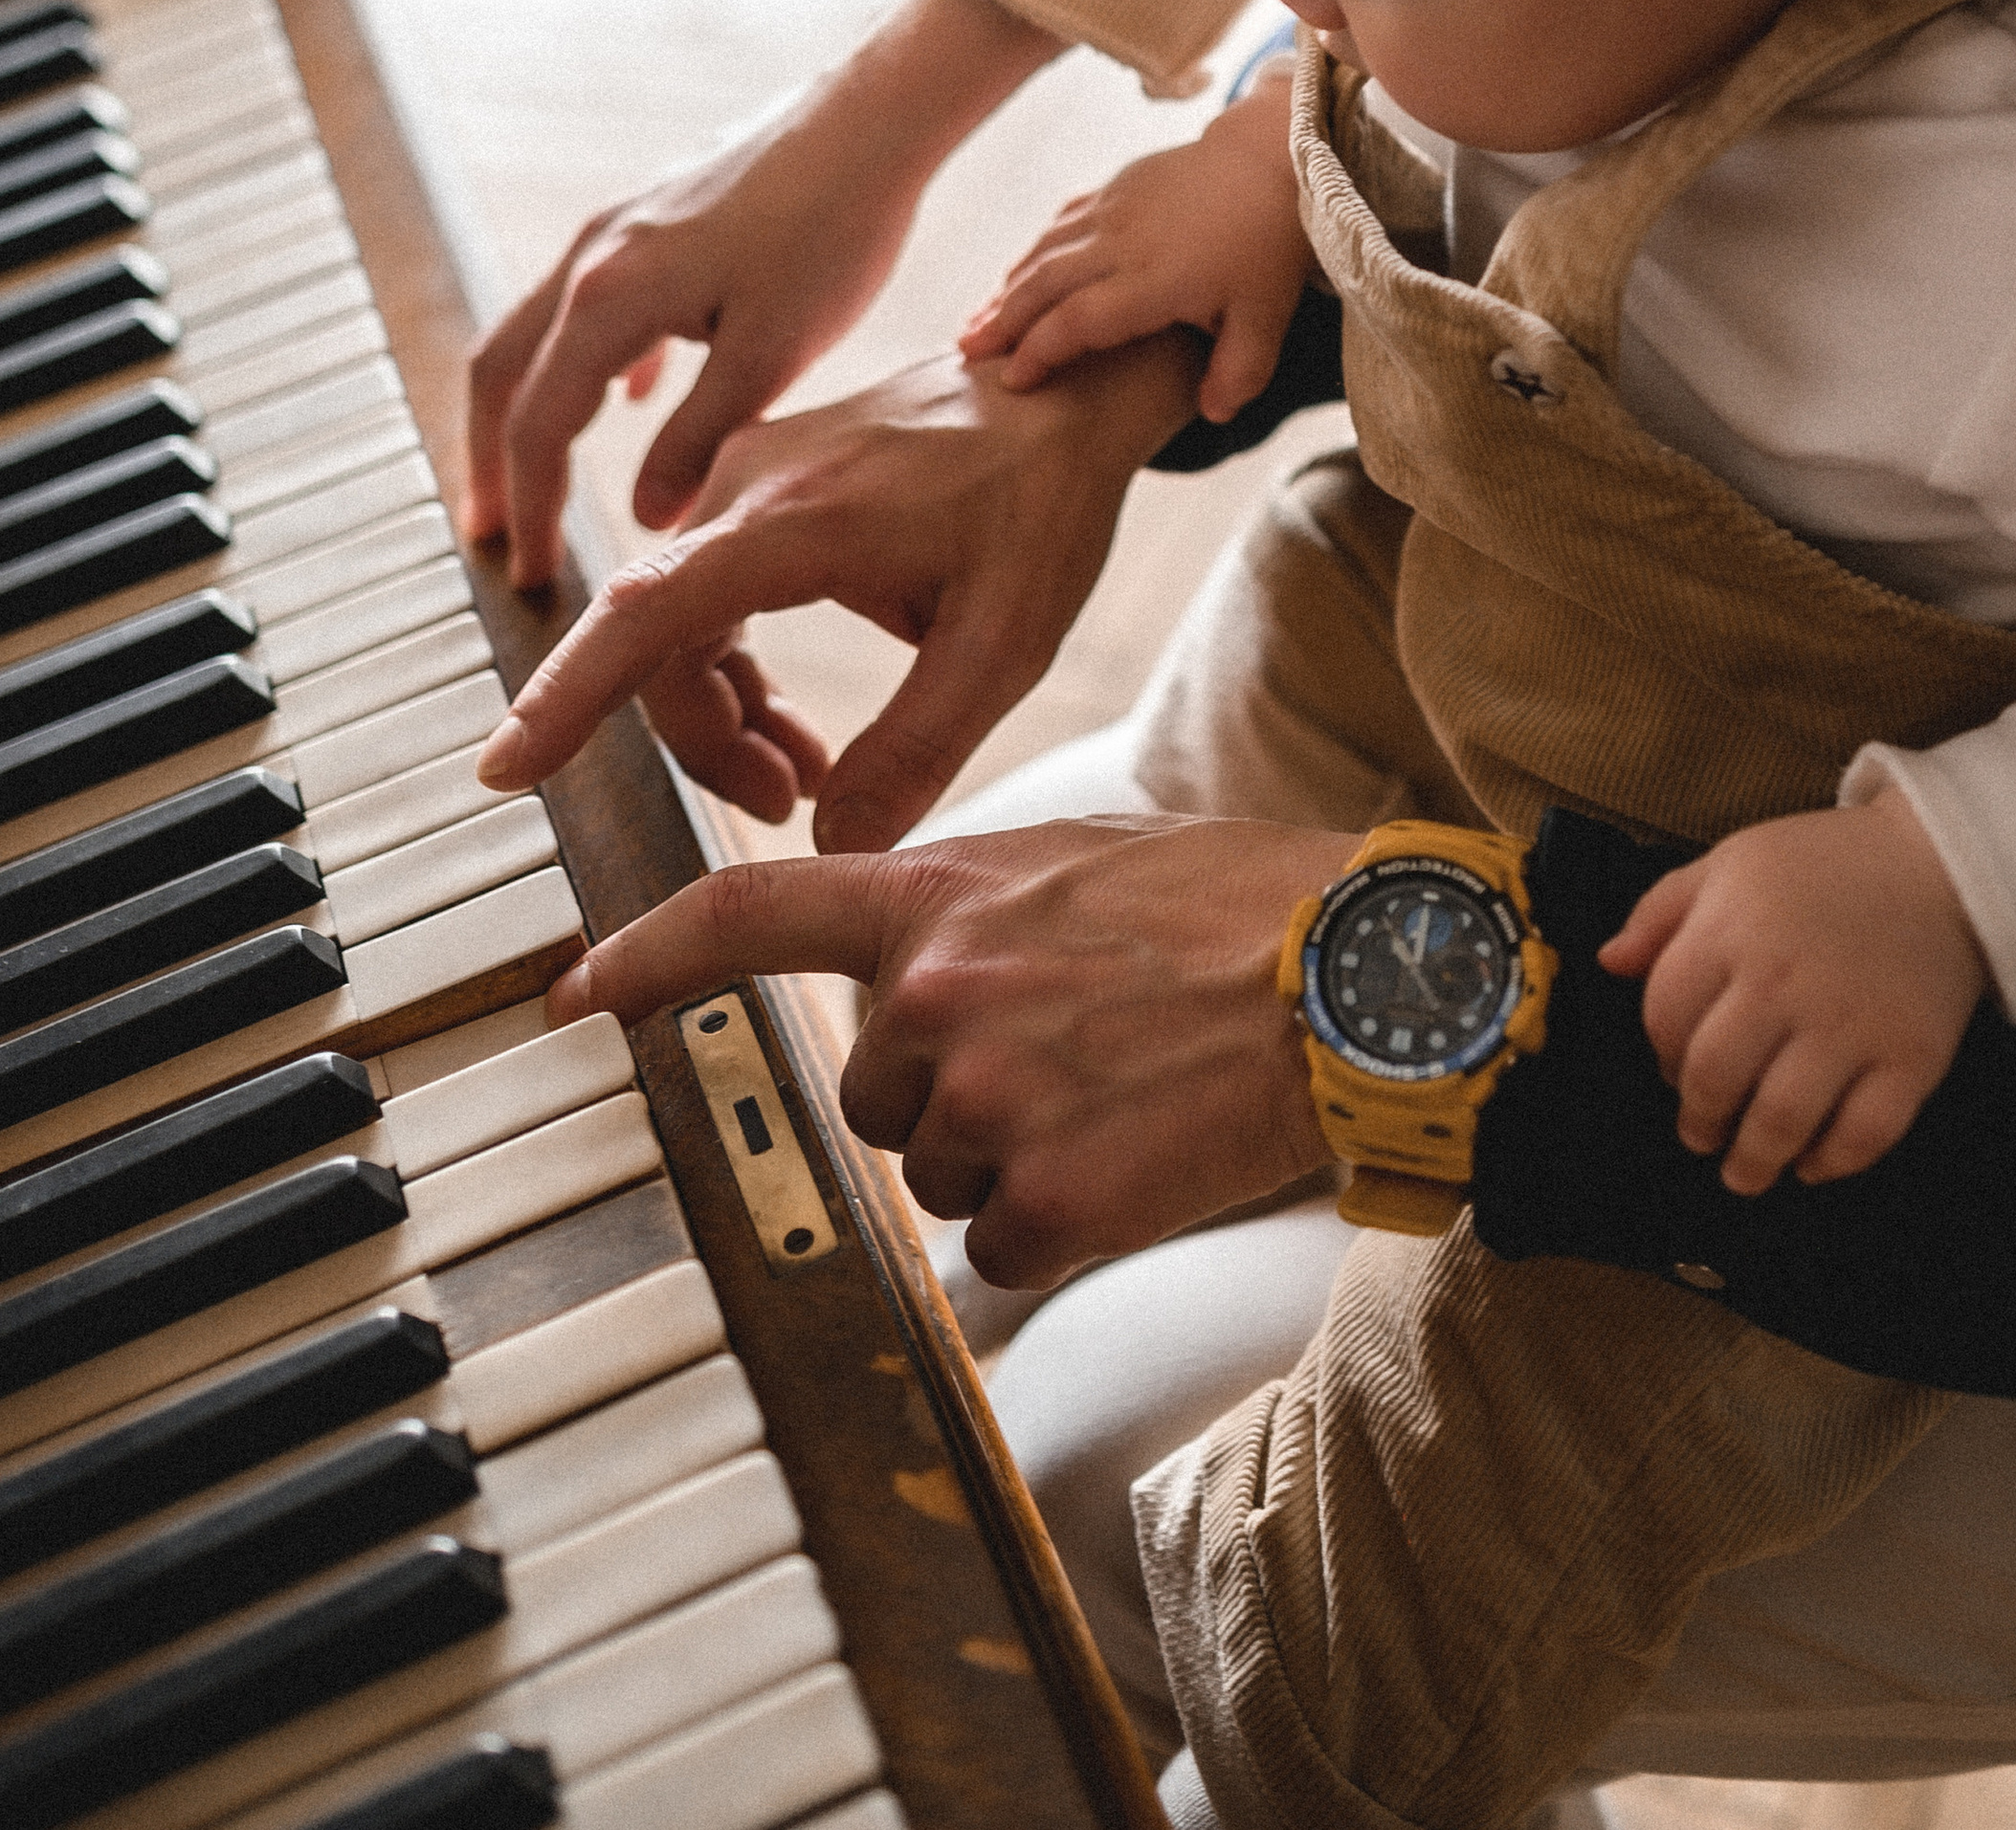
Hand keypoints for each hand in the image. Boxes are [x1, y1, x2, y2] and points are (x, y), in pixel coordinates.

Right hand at [466, 0, 1062, 587]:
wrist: (874, 120)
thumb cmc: (835, 230)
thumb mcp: (773, 356)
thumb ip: (698, 440)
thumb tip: (647, 517)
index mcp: (609, 296)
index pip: (537, 426)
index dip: (532, 508)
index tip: (536, 574)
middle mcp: (592, 256)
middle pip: (502, 374)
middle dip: (491, 462)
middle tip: (493, 538)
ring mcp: (617, 228)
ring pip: (538, 334)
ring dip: (528, 410)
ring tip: (537, 481)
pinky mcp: (656, 216)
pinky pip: (591, 301)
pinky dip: (586, 361)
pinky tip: (632, 397)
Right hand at [479, 335, 1202, 845]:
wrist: (1058, 389)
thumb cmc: (1042, 497)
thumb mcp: (1004, 641)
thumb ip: (917, 749)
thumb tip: (828, 843)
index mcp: (796, 520)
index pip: (646, 613)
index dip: (569, 696)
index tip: (506, 766)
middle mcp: (748, 488)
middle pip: (661, 645)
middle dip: (708, 743)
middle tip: (789, 804)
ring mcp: (748, 478)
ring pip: (680, 626)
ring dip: (724, 714)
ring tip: (804, 779)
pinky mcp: (763, 485)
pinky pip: (709, 595)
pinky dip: (736, 669)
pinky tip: (798, 725)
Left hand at [547, 816, 1351, 1287]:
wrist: (1355, 979)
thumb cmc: (1237, 907)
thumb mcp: (1080, 857)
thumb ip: (975, 906)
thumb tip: (919, 966)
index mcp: (940, 896)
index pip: (749, 914)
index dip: (645, 955)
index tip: (570, 994)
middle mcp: (936, 993)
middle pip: (875, 1095)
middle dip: (953, 1092)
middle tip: (1075, 1053)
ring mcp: (983, 1100)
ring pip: (939, 1175)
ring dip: (1015, 1157)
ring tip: (1123, 1092)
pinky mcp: (1044, 1200)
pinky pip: (1004, 1247)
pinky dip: (1062, 1225)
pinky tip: (1139, 1157)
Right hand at [959, 75, 1308, 422]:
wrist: (1272, 159)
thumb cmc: (1269, 243)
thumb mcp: (1267, 317)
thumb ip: (1240, 372)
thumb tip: (1213, 415)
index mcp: (1155, 278)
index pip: (1081, 319)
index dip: (1042, 349)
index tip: (1013, 379)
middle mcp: (1123, 241)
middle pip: (1045, 283)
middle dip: (1003, 321)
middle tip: (968, 354)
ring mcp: (1114, 208)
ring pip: (1044, 250)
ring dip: (1006, 288)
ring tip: (977, 324)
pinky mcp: (1115, 186)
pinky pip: (1060, 223)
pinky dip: (1031, 253)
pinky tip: (1015, 276)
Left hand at [1602, 789, 1986, 1191]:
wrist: (1941, 864)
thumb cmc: (1823, 864)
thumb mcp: (1730, 862)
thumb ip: (1662, 911)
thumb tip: (1609, 963)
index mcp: (1731, 931)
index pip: (1666, 1016)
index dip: (1661, 1055)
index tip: (1673, 1072)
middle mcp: (1784, 982)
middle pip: (1715, 1078)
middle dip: (1699, 1120)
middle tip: (1701, 1135)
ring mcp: (1851, 1024)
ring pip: (1783, 1118)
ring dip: (1754, 1160)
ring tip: (1744, 1172)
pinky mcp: (1911, 1057)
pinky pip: (1865, 1132)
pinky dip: (1833, 1162)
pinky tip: (1813, 1165)